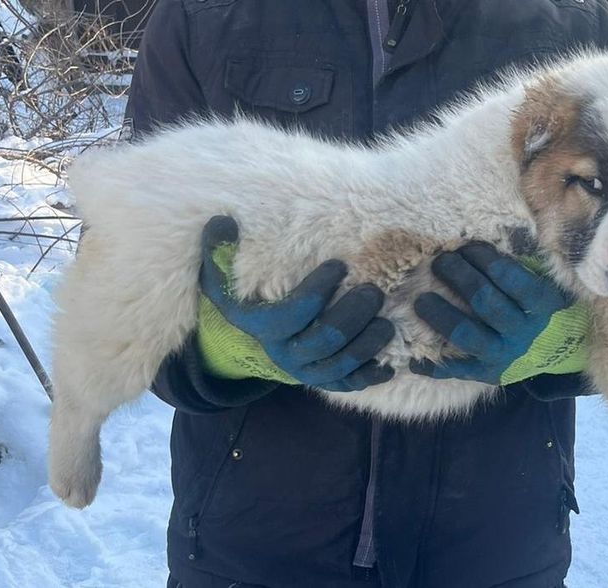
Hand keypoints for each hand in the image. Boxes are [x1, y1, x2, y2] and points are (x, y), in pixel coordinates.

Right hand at [196, 216, 395, 391]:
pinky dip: (369, 376)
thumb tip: (220, 222)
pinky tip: (389, 365)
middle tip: (374, 292)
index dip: (316, 292)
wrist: (255, 339)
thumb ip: (218, 252)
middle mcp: (284, 353)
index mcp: (262, 327)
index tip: (339, 266)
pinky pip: (348, 385)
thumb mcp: (224, 277)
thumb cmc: (247, 298)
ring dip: (366, 345)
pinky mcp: (324, 382)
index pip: (292, 313)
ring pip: (340, 365)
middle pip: (324, 340)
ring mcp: (305, 370)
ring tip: (387, 323)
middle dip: (352, 316)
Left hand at [409, 242, 587, 385]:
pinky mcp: (488, 374)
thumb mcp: (544, 284)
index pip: (509, 277)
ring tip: (421, 299)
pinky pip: (456, 371)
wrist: (563, 351)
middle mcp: (523, 332)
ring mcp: (505, 356)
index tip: (466, 246)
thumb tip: (474, 244)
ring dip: (439, 315)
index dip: (483, 258)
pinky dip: (432, 366)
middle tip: (439, 261)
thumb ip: (517, 266)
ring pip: (466, 335)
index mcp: (541, 305)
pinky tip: (412, 359)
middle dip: (457, 277)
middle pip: (484, 301)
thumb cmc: (545, 307)